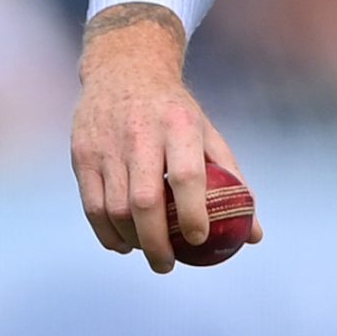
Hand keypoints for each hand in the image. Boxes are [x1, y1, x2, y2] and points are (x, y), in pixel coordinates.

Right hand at [69, 4, 264, 272]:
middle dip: (156, 242)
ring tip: (148, 251)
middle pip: (145, 201)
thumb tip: (254, 235)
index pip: (187, 176)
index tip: (200, 240)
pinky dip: (106, 233)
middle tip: (168, 265)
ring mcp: (107, 146)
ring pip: (115, 209)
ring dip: (131, 240)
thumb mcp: (208, 134)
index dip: (194, 212)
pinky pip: (92, 206)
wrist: (124, 70)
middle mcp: (141, 135)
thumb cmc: (176, 113)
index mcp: (180, 126)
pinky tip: (122, 244)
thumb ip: (232, 182)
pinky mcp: (82, 155)